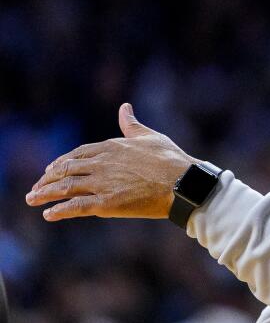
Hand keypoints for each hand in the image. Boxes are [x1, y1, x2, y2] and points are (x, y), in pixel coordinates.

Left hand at [25, 103, 193, 220]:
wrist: (184, 183)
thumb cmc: (172, 160)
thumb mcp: (150, 137)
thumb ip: (131, 124)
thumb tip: (124, 107)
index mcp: (111, 147)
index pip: (78, 153)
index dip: (62, 162)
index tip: (51, 169)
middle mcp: (101, 163)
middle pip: (65, 169)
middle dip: (47, 179)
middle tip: (36, 187)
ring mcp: (102, 183)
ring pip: (65, 187)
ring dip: (45, 193)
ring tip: (32, 199)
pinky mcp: (106, 203)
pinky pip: (76, 207)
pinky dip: (60, 210)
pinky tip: (48, 214)